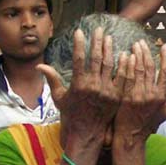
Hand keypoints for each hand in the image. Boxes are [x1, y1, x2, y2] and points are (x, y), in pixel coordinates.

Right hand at [37, 27, 127, 147]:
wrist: (87, 134)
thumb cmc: (71, 116)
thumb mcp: (59, 98)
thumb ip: (52, 79)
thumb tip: (39, 65)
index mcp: (78, 84)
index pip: (79, 58)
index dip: (80, 43)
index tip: (80, 32)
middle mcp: (93, 86)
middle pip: (97, 58)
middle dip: (97, 41)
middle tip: (98, 30)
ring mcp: (107, 91)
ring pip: (110, 65)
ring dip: (110, 49)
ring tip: (109, 38)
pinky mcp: (117, 96)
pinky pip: (123, 77)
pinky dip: (124, 65)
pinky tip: (125, 54)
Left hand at [113, 41, 165, 144]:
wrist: (130, 137)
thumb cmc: (146, 125)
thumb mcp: (164, 114)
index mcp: (161, 96)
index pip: (165, 72)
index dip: (165, 58)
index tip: (165, 46)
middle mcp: (151, 94)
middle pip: (150, 68)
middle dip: (147, 52)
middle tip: (142, 41)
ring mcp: (138, 95)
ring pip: (139, 70)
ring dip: (137, 55)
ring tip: (135, 44)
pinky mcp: (126, 97)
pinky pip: (127, 77)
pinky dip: (127, 65)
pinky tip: (126, 55)